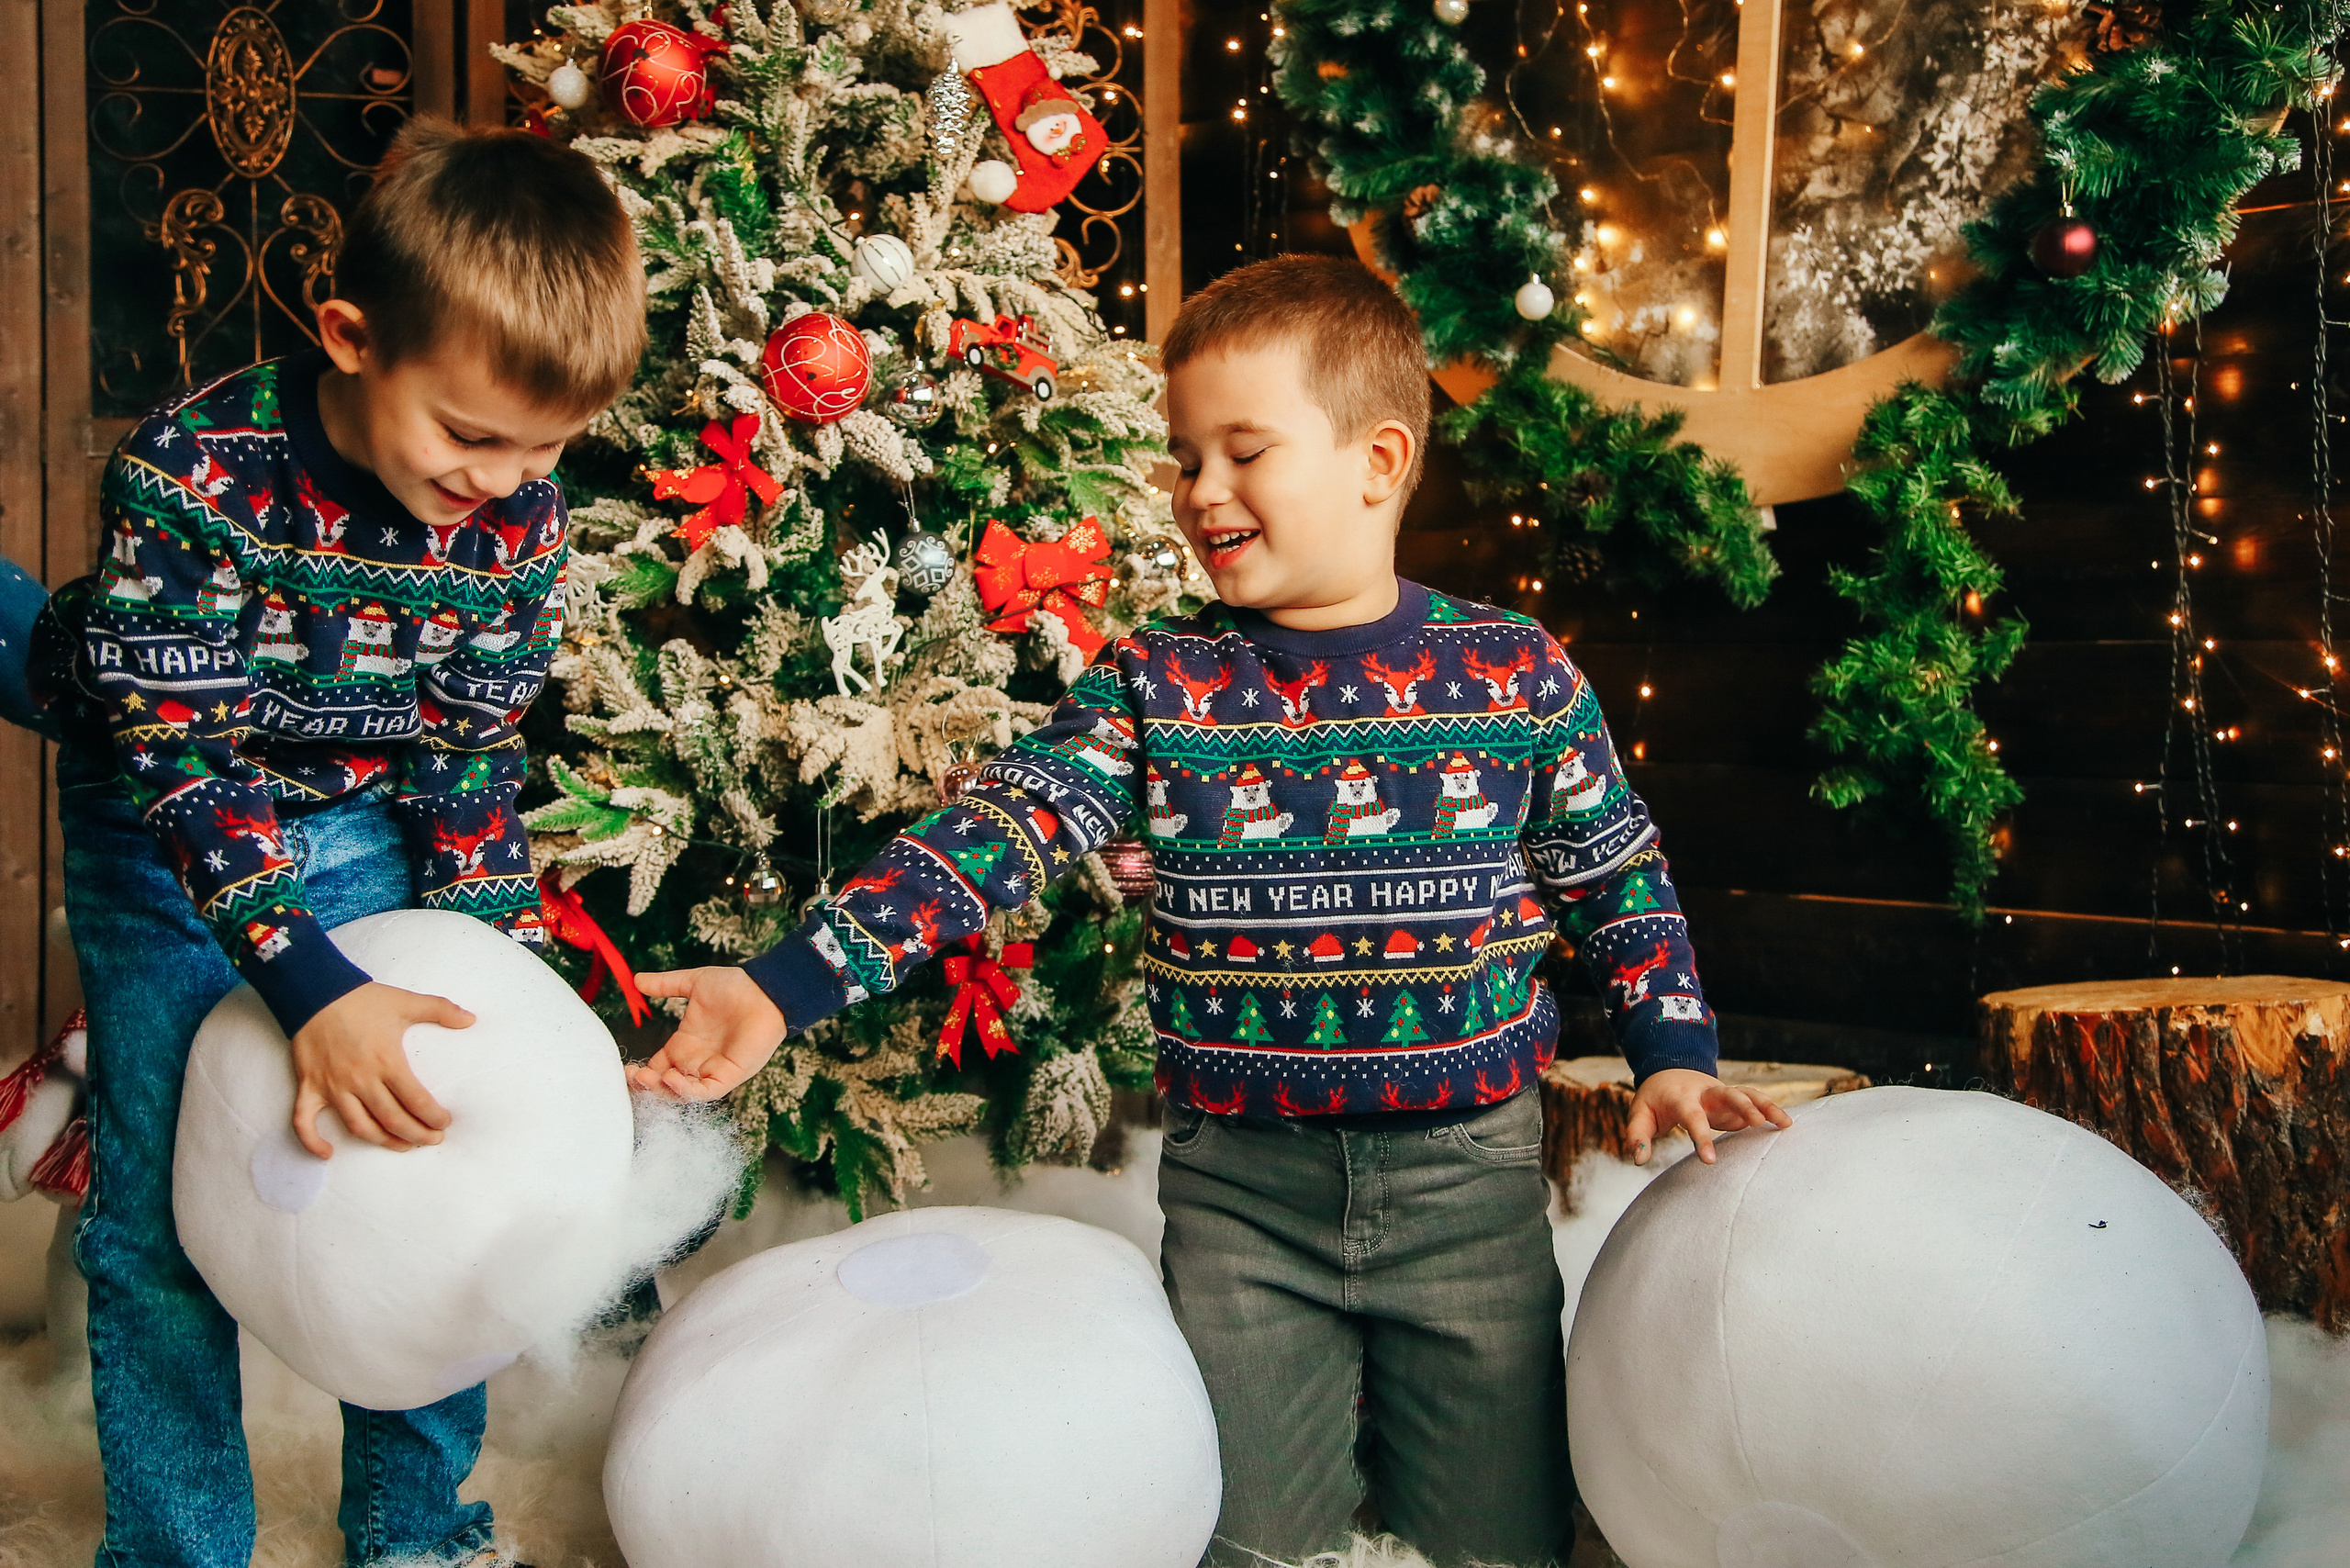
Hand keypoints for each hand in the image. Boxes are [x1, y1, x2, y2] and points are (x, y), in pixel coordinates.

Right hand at [289, 982, 471, 1158]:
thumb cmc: (361, 999)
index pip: (416, 1101)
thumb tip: (471, 1019)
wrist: (315, 991)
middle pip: (392, 1120)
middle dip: (416, 1135)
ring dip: (382, 1141)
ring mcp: (333, 1086)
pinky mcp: (309, 1086)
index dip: (434, 1117)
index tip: (444, 1123)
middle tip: (432, 1139)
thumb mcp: (406, 1002)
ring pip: (359, 1126)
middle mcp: (360, 1080)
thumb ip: (441, 1010)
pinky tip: (327, 1154)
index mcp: (387, 1062)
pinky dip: (312, 1141)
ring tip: (402, 1146)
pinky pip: (304, 1122)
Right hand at [628, 967, 787, 1100]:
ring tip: (646, 1077)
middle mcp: (696, 1061)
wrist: (766, 990)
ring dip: (661, 1090)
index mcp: (685, 1045)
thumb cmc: (736, 986)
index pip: (656, 1068)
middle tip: (631, 1076)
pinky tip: (672, 1077)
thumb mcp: (694, 984)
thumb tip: (636, 980)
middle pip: (663, 1086)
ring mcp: (711, 1070)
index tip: (623, 1068)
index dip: (639, 1073)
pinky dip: (686, 1090)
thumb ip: (666, 985)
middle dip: (645, 1087)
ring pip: (681, 1094)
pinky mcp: (729, 1076)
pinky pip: (704, 1092)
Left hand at [1624, 1067, 1793, 1166]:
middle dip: (1742, 1107)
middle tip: (1758, 1123)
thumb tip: (1639, 1159)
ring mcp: (1721, 1094)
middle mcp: (1705, 1092)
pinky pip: (1754, 1099)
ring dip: (1765, 1105)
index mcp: (1681, 1097)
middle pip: (1727, 1095)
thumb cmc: (1654, 1099)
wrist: (1669, 1071)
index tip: (1709, 1161)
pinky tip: (1785, 1122)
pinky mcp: (1732, 1098)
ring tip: (1785, 1123)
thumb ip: (1638, 1136)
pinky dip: (1770, 1107)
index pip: (1692, 1117)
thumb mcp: (1639, 1114)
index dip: (1701, 1137)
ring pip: (1746, 1094)